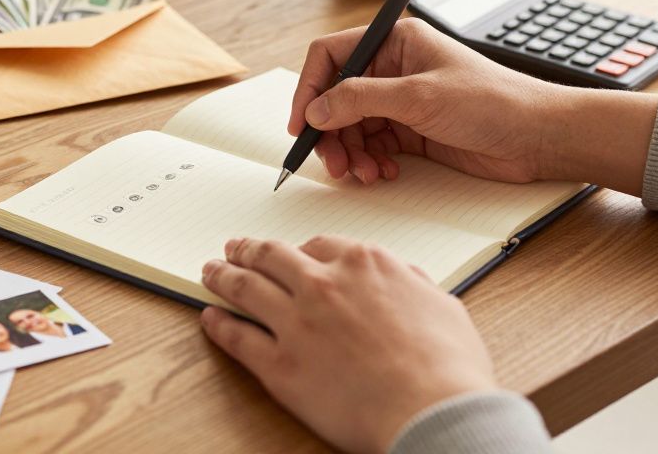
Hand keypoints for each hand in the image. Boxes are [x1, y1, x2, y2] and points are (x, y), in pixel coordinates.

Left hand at [200, 235, 496, 453]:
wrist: (433, 411)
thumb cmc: (448, 367)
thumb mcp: (442, 305)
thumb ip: (413, 284)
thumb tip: (405, 278)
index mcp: (365, 265)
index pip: (319, 246)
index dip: (299, 250)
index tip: (289, 253)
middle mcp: (324, 284)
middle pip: (273, 257)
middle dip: (250, 250)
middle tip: (235, 248)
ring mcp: (296, 323)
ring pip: (246, 287)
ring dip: (223, 275)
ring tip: (210, 271)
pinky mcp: (280, 365)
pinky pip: (237, 337)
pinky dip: (218, 324)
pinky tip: (210, 317)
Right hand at [289, 18, 657, 194]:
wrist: (539, 136)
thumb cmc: (494, 100)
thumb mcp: (419, 96)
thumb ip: (360, 100)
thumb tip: (316, 110)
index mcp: (395, 41)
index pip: (332, 55)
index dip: (310, 88)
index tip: (302, 123)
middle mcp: (394, 68)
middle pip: (336, 97)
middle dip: (330, 132)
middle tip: (332, 162)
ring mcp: (403, 101)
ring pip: (352, 127)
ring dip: (350, 153)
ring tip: (362, 173)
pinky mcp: (413, 131)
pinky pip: (373, 146)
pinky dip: (370, 161)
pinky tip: (383, 172)